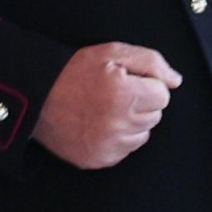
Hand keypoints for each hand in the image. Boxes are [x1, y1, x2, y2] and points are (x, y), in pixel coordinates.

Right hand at [32, 42, 181, 168]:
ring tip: (106, 108)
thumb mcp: (110, 52)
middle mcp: (118, 124)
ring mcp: (108, 146)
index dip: (146, 84)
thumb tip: (175, 80)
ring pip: (142, 134)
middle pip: (155, 116)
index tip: (127, 81)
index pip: (163, 95)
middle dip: (140, 102)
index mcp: (124, 95)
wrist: (35, 96)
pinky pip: (125, 150)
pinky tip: (99, 124)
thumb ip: (150, 62)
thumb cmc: (72, 71)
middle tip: (114, 93)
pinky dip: (117, 138)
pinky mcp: (98, 159)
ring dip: (131, 122)